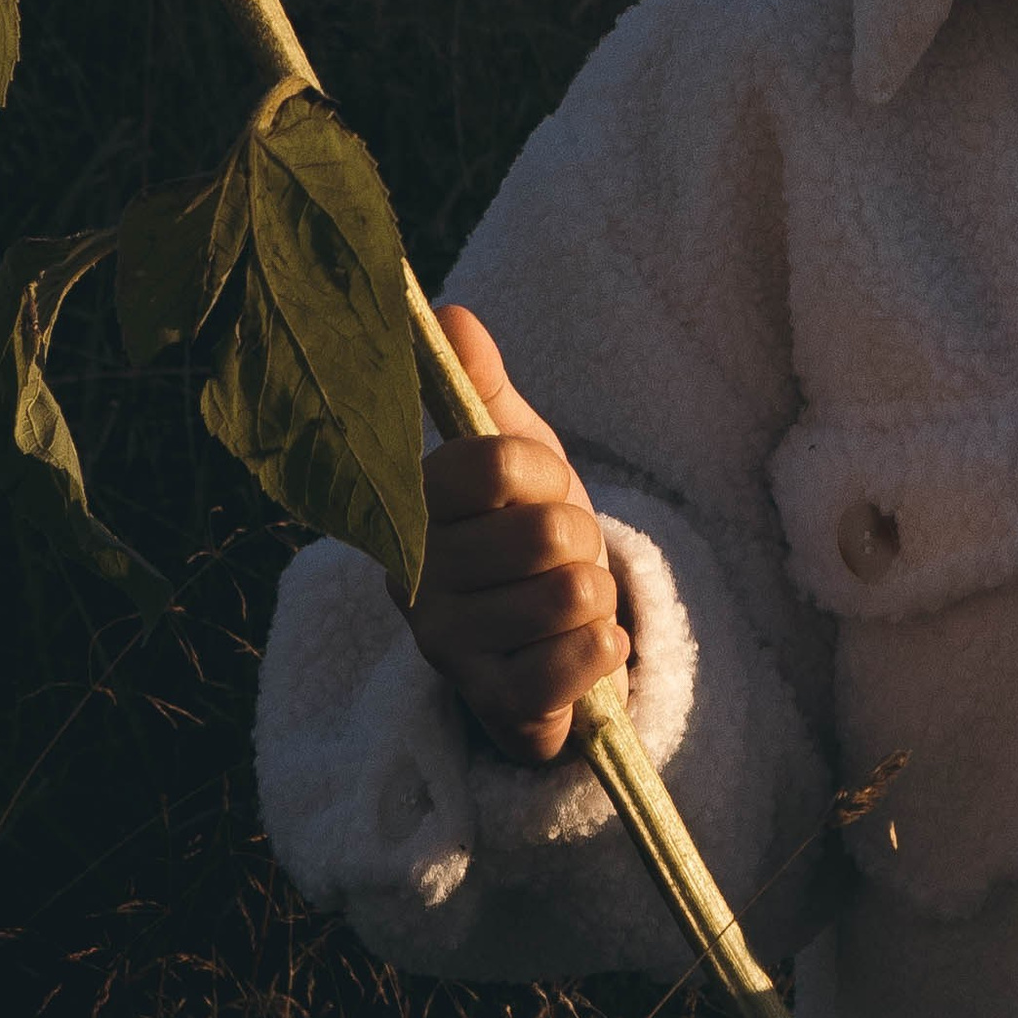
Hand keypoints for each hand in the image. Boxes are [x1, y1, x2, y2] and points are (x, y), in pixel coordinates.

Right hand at [396, 305, 629, 764]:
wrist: (546, 643)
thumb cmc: (526, 533)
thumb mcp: (515, 454)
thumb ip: (481, 386)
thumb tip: (449, 312)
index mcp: (412, 511)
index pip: (493, 464)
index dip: (541, 471)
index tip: (535, 488)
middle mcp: (414, 582)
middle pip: (545, 531)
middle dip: (579, 537)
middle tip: (557, 555)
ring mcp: (450, 650)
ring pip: (571, 594)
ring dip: (594, 593)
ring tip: (568, 602)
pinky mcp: (495, 706)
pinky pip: (577, 662)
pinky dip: (605, 646)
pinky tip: (587, 645)